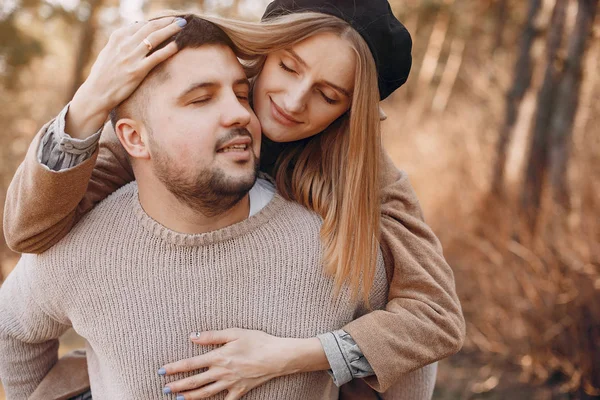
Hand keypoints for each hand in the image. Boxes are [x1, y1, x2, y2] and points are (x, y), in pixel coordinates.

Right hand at [66, 17, 185, 137]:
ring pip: (154, 38)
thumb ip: (120, 41)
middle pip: (149, 28)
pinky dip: (168, 50)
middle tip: (179, 19)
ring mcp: (131, 57)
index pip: (140, 25)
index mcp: (117, 38)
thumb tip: (135, 28)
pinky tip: (177, 45)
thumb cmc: (103, 75)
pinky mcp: (137, 71)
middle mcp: (124, 45)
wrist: (96, 93)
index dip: (155, 22)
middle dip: (166, 22)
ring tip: (182, 25)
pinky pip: (156, 57)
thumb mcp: (108, 52)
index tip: (166, 21)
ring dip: (170, 30)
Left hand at [160, 328, 329, 399]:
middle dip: (177, 386)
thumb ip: (211, 336)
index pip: (190, 364)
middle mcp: (221, 372)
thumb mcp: (234, 332)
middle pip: (194, 382)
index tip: (162, 371)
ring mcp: (230, 384)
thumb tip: (192, 337)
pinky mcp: (240, 391)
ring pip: (205, 394)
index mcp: (218, 356)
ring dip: (190, 397)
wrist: (277, 356)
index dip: (174, 368)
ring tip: (178, 399)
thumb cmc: (257, 341)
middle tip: (164, 389)